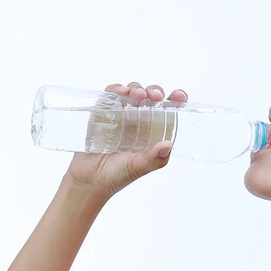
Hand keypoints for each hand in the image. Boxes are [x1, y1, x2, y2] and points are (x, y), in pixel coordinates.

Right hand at [65, 82, 187, 196]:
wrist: (90, 180)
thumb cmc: (118, 175)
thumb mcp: (139, 168)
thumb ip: (154, 159)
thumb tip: (167, 145)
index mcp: (153, 131)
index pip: (167, 110)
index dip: (175, 100)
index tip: (180, 96)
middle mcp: (139, 120)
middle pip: (150, 97)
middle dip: (154, 91)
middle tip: (155, 96)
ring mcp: (120, 115)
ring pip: (131, 92)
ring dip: (136, 89)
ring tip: (138, 95)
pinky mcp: (102, 113)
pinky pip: (110, 95)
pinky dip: (116, 90)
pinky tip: (121, 92)